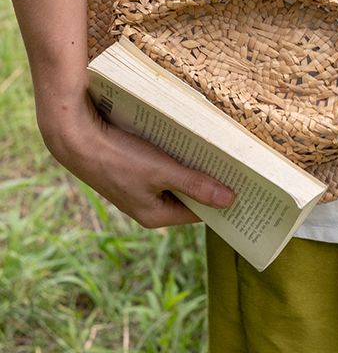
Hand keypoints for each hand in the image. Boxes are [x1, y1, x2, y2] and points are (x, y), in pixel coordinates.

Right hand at [42, 88, 234, 229]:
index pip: (201, 212)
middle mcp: (148, 205)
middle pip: (190, 194)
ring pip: (177, 178)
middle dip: (211, 180)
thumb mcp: (162, 172)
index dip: (223, 200)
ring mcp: (140, 187)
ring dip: (194, 164)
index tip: (247, 187)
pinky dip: (178, 154)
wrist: (74, 137)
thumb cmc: (117, 158)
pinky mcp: (133, 168)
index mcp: (156, 215)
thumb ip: (196, 186)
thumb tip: (230, 200)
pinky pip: (164, 165)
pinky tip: (191, 139)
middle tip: (240, 165)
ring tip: (220, 150)